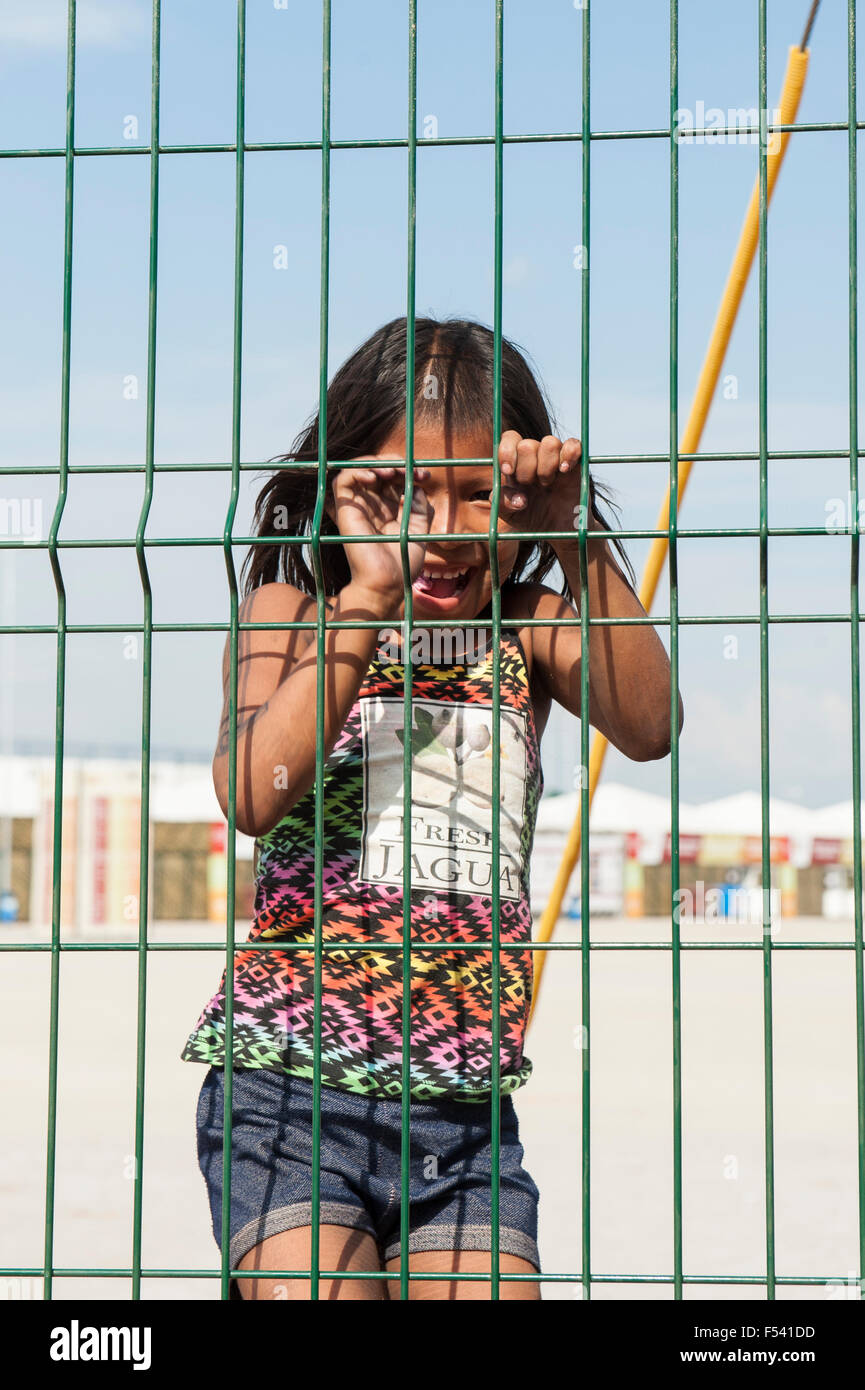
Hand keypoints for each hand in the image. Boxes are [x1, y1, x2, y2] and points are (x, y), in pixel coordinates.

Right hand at [327, 465, 433, 601]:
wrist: (386, 583)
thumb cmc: (402, 563)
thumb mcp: (419, 530)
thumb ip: (420, 506)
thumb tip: (417, 486)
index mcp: (390, 509)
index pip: (395, 477)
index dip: (409, 470)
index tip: (425, 476)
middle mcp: (373, 505)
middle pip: (378, 469)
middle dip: (396, 463)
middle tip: (410, 470)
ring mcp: (359, 506)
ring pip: (359, 469)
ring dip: (376, 462)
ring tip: (392, 471)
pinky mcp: (345, 510)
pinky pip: (342, 480)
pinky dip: (357, 470)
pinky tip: (375, 477)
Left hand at [497, 432, 594, 541]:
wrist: (558, 530)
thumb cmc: (531, 519)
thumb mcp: (509, 515)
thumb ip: (502, 504)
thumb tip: (518, 498)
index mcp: (516, 464)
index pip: (509, 440)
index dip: (507, 451)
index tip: (508, 471)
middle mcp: (535, 457)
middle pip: (527, 445)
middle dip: (526, 468)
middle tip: (531, 485)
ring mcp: (556, 458)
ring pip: (550, 442)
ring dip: (546, 467)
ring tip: (547, 484)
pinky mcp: (575, 464)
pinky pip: (574, 445)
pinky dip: (569, 455)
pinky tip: (564, 471)